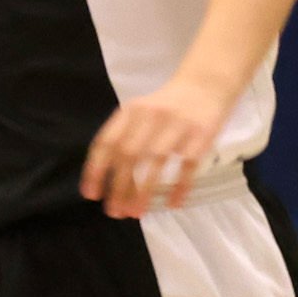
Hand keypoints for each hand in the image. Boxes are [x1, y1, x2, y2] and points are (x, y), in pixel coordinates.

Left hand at [83, 85, 226, 217]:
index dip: (96, 170)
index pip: (106, 142)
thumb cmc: (167, 106)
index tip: (91, 195)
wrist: (206, 84)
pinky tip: (172, 204)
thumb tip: (107, 179)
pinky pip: (189, 165)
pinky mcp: (202, 134)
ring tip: (135, 213)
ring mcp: (178, 125)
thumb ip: (123, 137)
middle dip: (119, 187)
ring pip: (156, 162)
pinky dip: (180, 186)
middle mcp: (151, 116)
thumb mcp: (139, 113)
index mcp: (130, 111)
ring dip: (143, 191)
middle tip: (114, 212)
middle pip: (129, 155)